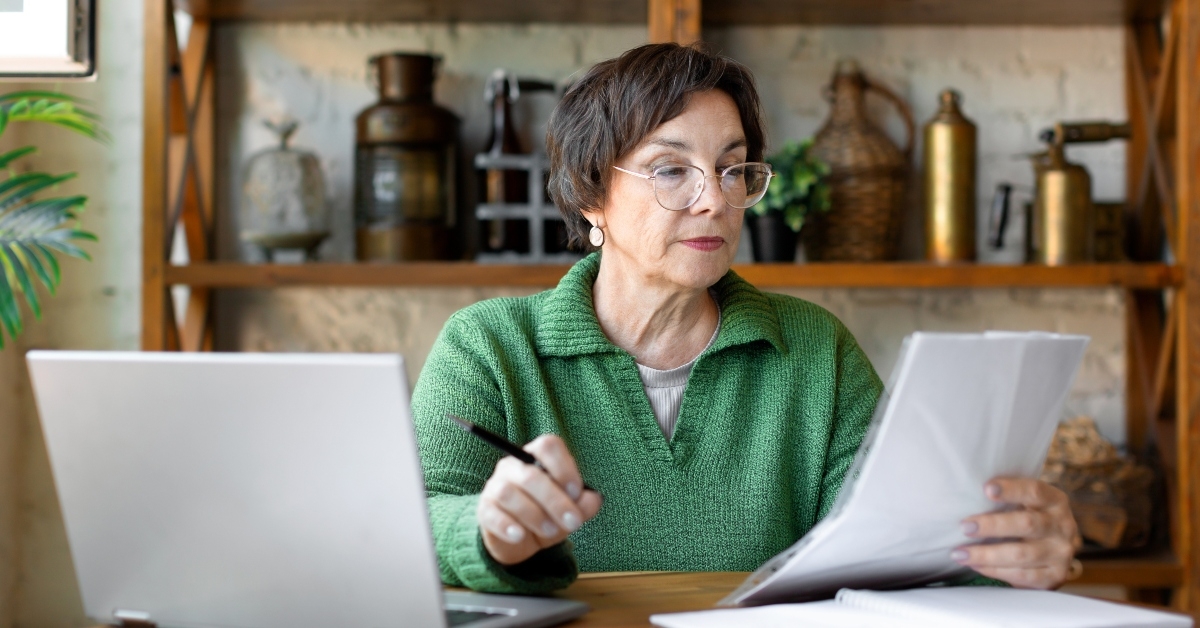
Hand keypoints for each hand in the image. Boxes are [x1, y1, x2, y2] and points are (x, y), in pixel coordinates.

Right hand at [477, 434, 602, 565]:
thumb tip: (593, 499)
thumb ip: (584, 504)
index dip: (564, 467)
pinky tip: (520, 535)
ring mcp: (495, 487)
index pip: (547, 446)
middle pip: (531, 475)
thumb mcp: (570, 511)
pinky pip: (492, 514)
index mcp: (536, 457)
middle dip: (556, 501)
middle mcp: (513, 466)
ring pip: (510, 493)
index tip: (576, 492)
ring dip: (534, 515)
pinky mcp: (484, 510)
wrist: (519, 540)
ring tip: (550, 531)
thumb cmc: (547, 515)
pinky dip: (507, 525)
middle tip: (573, 522)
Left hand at [954, 477, 1080, 588]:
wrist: (1054, 549)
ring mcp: (1061, 553)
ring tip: (960, 554)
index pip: (1034, 491)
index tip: (986, 488)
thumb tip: (966, 492)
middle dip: (992, 525)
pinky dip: (995, 571)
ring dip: (986, 554)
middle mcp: (1063, 526)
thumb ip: (1006, 496)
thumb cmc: (1028, 516)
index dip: (1011, 489)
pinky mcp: (1055, 576)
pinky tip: (976, 565)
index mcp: (1055, 500)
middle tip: (964, 527)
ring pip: (1021, 554)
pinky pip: (1022, 575)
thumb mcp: (1026, 502)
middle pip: (1026, 524)